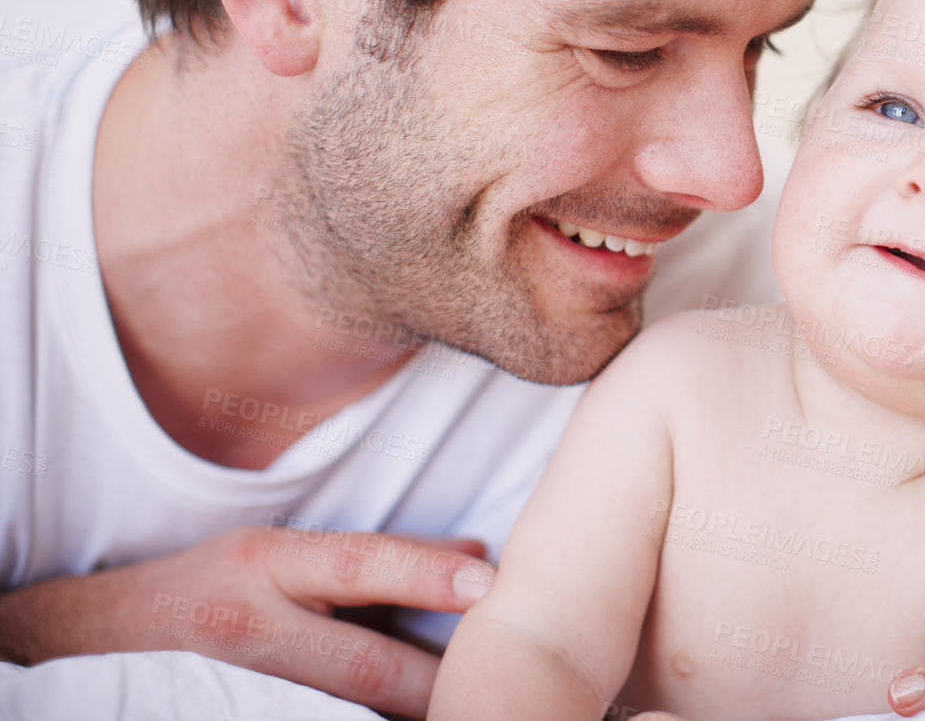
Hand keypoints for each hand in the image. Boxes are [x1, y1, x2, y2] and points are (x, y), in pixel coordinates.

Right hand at [0, 525, 494, 718]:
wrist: (98, 640)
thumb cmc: (214, 585)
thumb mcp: (286, 552)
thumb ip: (379, 557)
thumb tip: (477, 561)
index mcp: (269, 564)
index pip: (361, 563)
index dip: (426, 574)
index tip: (487, 582)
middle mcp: (251, 626)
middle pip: (358, 661)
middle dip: (431, 678)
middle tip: (492, 681)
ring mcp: (238, 688)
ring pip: (337, 709)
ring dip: (399, 713)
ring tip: (457, 707)